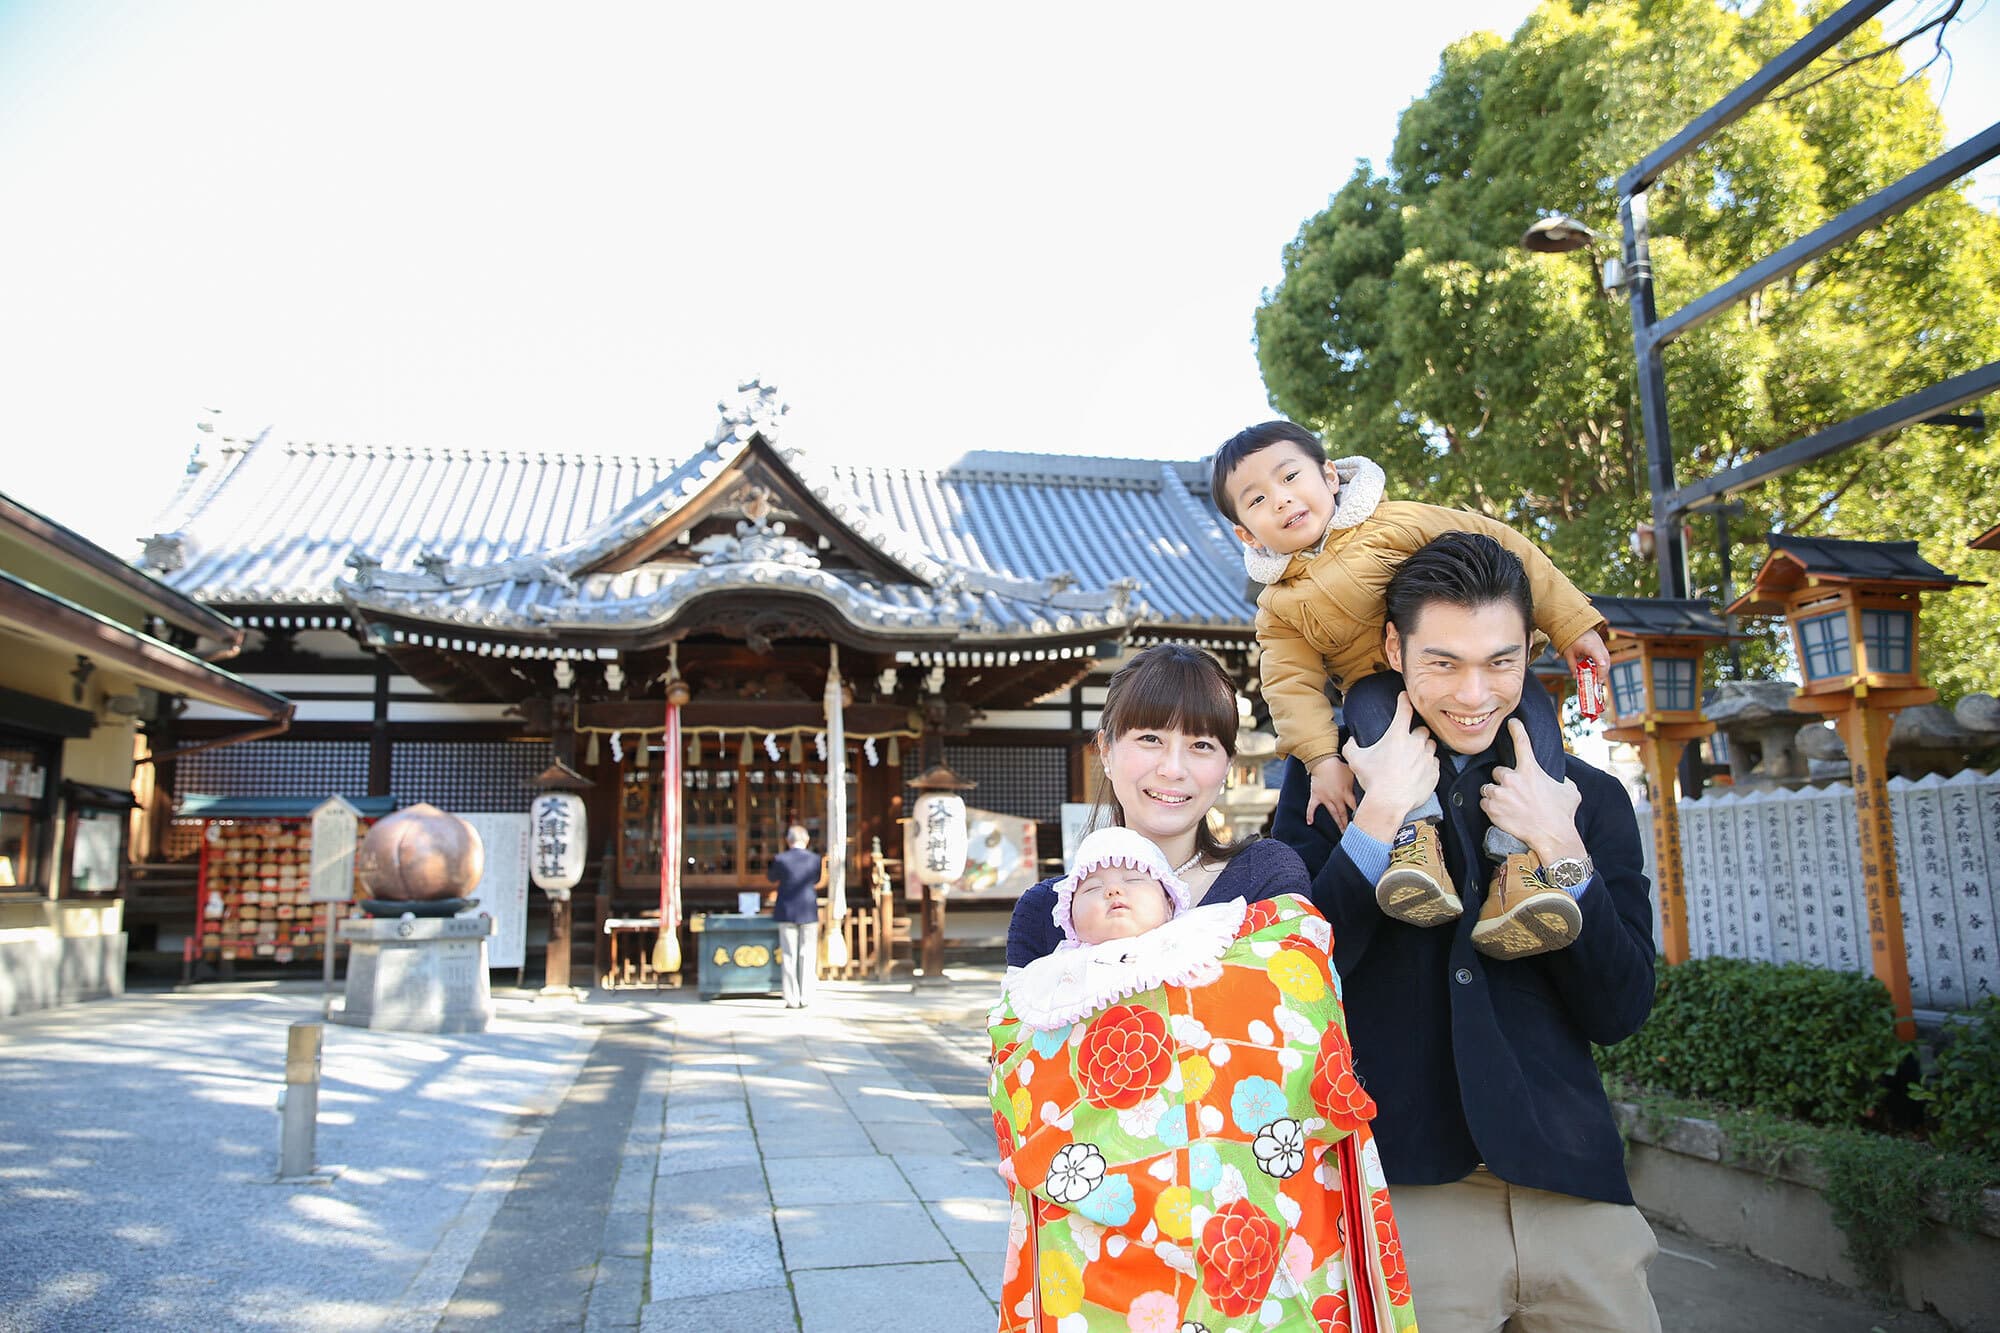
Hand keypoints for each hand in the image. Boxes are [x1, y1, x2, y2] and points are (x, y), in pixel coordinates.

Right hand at [1305, 754, 1357, 831]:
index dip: (1360, 815)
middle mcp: (1336, 798)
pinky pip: (1312, 807)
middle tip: (1352, 834)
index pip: (1355, 807)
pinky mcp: (1316, 796)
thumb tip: (1365, 785)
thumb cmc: (1338, 765)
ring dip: (1337, 823)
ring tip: (1342, 833)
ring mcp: (1325, 798)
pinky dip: (1310, 815)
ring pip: (1333, 814)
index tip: (1364, 822)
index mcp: (1346, 793)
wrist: (1323, 761)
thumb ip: (1357, 782)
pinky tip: (1309, 823)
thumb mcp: (1352, 773)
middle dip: (1348, 825)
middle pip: (1344, 814)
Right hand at [1339, 692, 1440, 842]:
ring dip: (1424, 749)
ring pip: (1431, 746)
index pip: (1404, 709)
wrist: (1389, 802)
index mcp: (1397, 735)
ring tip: (1414, 759)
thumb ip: (1351, 746)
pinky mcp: (1434, 772)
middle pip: (1423, 730)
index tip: (1405, 696)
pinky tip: (1418, 772)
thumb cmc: (1372, 779)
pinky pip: (1434, 764)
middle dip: (1416, 734)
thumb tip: (1351, 741)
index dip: (1404, 700)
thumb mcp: (1355, 759)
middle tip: (1408, 743)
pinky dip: (1428, 766)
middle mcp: (1415, 742)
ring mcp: (1427, 757)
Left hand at [1480, 718, 1585, 863]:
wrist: (1552, 836)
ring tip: (1508, 804)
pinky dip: (1490, 807)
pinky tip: (1502, 813)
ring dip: (1495, 794)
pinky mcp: (1492, 809)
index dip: (1517, 730)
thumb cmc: (1562, 814)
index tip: (1512, 722)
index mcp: (1531, 770)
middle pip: (1498, 771)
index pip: (1522, 743)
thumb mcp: (1569, 790)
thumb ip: (1561, 779)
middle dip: (1504, 780)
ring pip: (1488, 787)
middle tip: (1514, 792)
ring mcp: (1500, 794)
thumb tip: (1560, 779)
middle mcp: (1512, 779)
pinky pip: (1484, 803)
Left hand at [1562, 628, 1609, 678]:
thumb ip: (1572, 666)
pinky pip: (1605, 658)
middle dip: (1603, 673)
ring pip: (1607, 660)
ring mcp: (1602, 646)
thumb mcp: (1568, 653)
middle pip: (1605, 661)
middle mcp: (1598, 645)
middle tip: (1598, 683)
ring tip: (1598, 679)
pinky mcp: (1602, 647)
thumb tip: (1575, 677)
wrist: (1576, 626)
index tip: (1599, 679)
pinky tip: (1598, 672)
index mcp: (1589, 646)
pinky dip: (1602, 666)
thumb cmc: (1572, 638)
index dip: (1601, 669)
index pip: (1599, 658)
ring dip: (1604, 670)